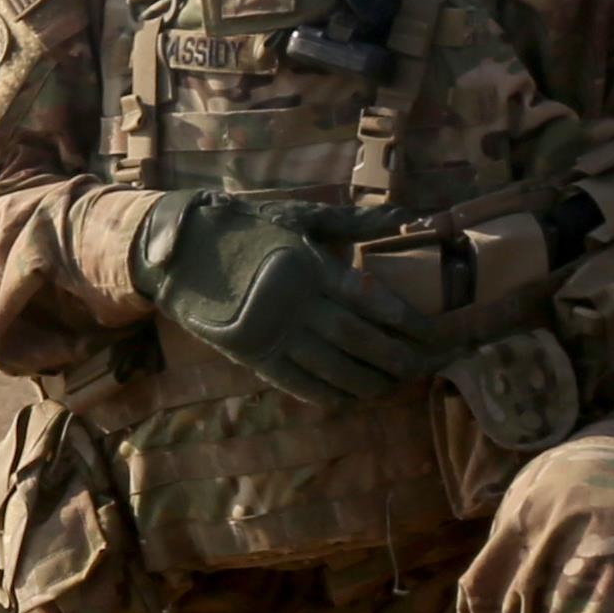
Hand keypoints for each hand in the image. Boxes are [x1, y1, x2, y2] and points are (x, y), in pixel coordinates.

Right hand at [145, 194, 440, 402]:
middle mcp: (295, 301)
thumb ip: (356, 222)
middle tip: (422, 368)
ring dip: (367, 381)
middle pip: (357, 339)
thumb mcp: (300, 215)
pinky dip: (329, 393)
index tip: (431, 333)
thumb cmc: (248, 226)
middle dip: (394, 357)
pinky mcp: (251, 353)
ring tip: (392, 386)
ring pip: (332, 367)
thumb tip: (411, 216)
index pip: (371, 299)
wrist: (181, 249)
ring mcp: (271, 331)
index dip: (406, 321)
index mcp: (310, 264)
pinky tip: (351, 397)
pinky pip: (299, 382)